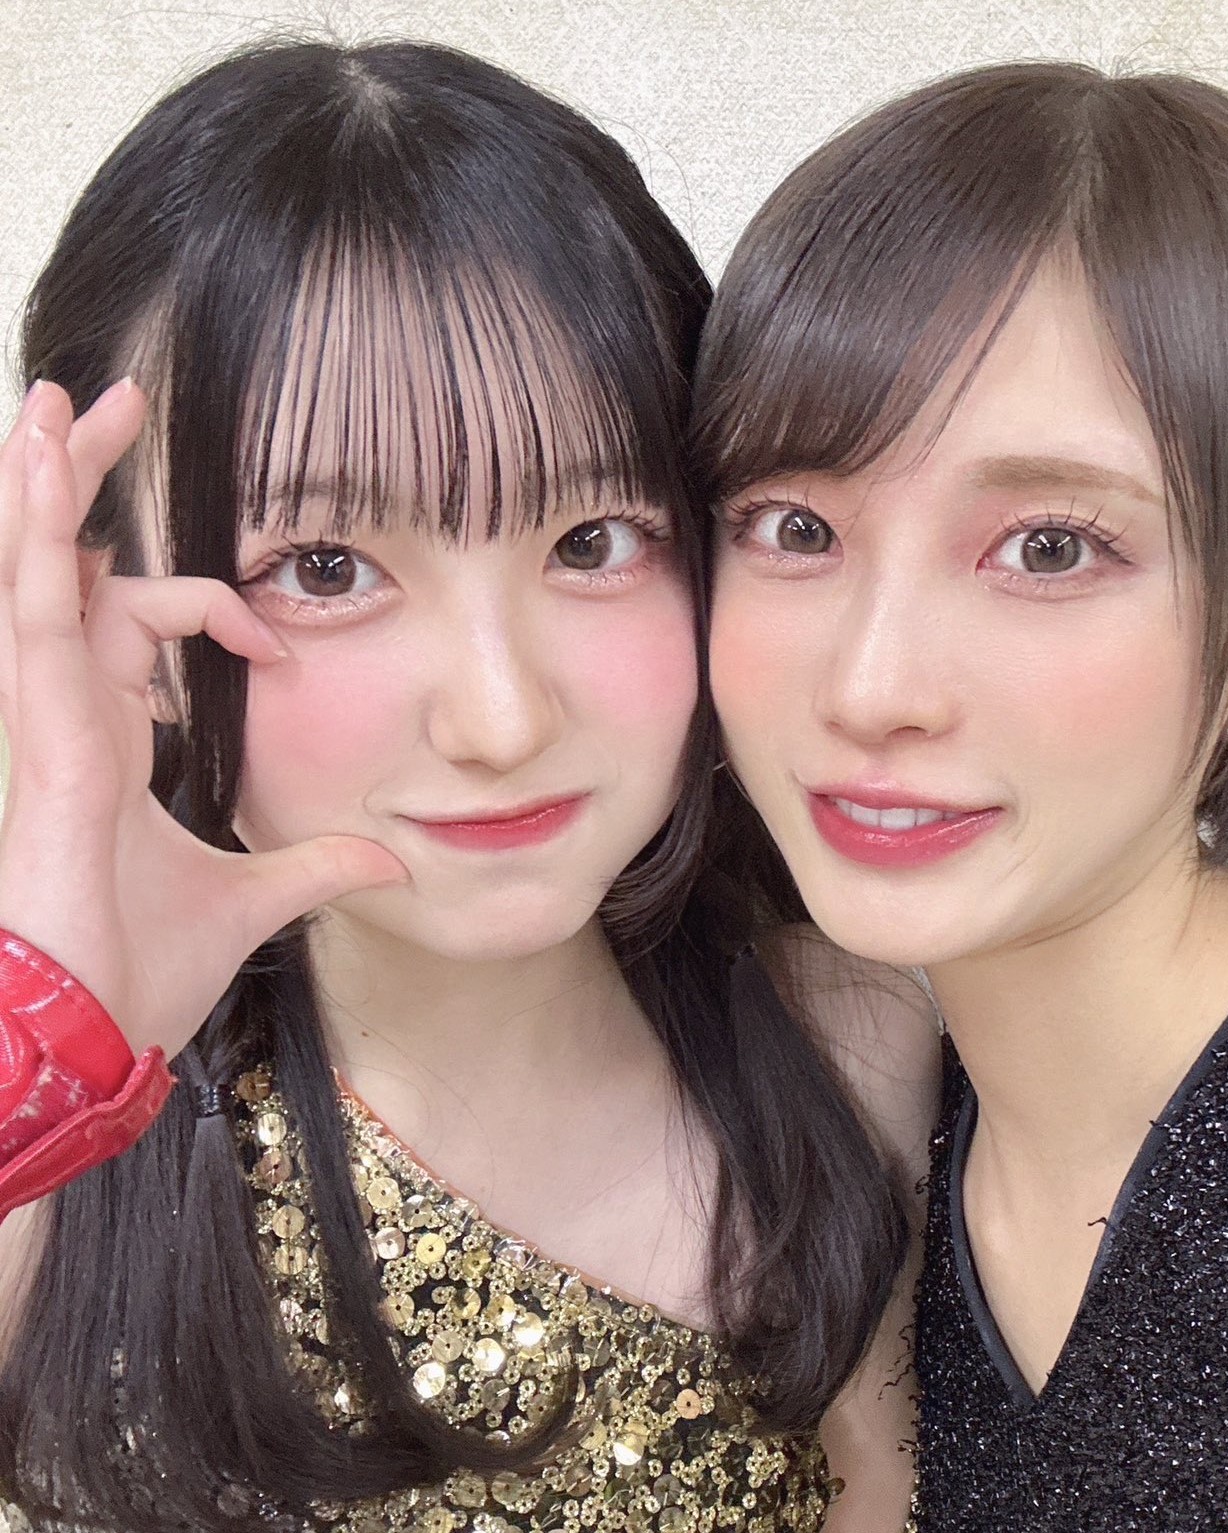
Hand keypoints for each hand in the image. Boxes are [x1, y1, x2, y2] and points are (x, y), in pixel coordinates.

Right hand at [0, 380, 405, 1058]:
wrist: (86, 1031)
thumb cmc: (138, 971)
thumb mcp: (252, 898)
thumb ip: (314, 870)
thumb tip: (388, 865)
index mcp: (106, 737)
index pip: (136, 622)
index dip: (209, 606)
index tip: (277, 638)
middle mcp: (66, 712)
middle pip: (71, 569)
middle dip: (88, 486)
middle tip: (115, 403)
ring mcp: (41, 715)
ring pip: (36, 569)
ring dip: (50, 481)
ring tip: (64, 397)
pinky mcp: (36, 726)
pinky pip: (33, 605)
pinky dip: (38, 532)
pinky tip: (42, 457)